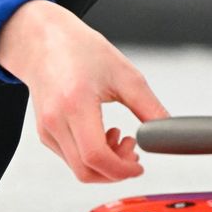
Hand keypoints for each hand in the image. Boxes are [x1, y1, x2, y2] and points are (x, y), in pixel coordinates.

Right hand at [0, 0, 169, 181]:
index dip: (122, 170)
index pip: (96, 156)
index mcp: (76, 103)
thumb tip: (167, 130)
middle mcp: (55, 120)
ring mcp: (46, 129)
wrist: (44, 40)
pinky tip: (101, 134)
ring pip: (78, 169)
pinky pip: (70, 158)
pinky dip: (90, 156)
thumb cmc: (81, 50)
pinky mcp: (44, 132)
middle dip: (116, 171)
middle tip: (132, 150)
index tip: (139, 165)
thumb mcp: (124, 74)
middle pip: (86, 171)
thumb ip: (149, 107)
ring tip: (118, 137)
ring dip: (104, 164)